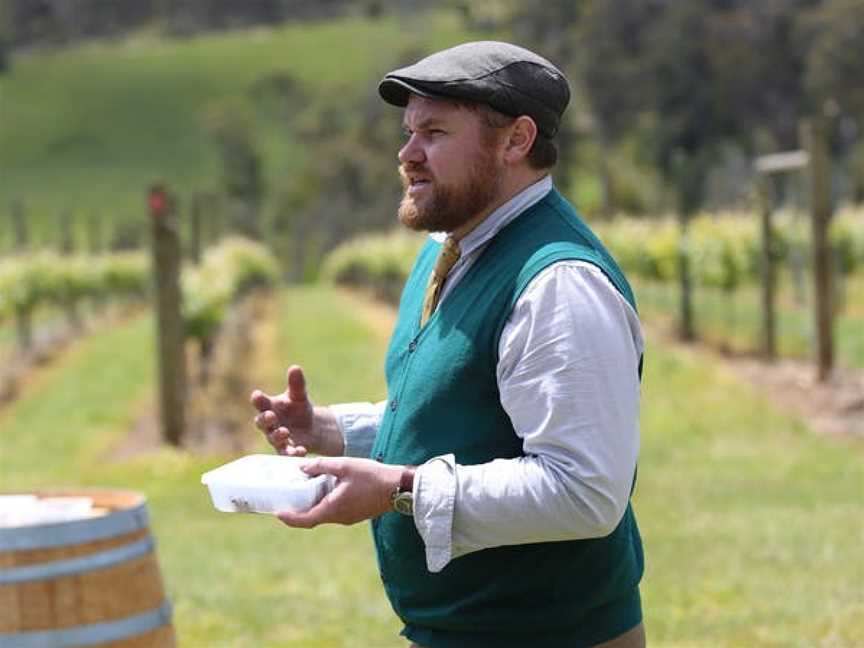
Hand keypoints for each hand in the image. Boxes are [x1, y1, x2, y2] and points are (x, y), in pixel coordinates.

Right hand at [250, 365, 342, 456]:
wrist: (311, 427)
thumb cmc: (298, 408)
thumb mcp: (299, 395)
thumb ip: (296, 384)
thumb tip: (295, 367)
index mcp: (269, 407)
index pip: (260, 403)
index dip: (258, 399)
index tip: (257, 395)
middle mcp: (270, 423)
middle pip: (262, 422)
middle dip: (265, 419)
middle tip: (271, 416)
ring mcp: (277, 437)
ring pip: (273, 438)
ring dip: (278, 436)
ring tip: (285, 432)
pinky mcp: (287, 449)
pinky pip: (286, 452)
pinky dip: (292, 452)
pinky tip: (300, 450)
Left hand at [276, 457, 403, 526]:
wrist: (399, 487)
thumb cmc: (373, 476)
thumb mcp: (345, 465)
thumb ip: (322, 466)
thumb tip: (302, 468)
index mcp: (333, 509)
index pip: (305, 520)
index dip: (289, 518)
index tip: (277, 512)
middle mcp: (339, 518)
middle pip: (313, 518)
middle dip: (298, 510)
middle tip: (288, 497)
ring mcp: (348, 518)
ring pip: (324, 514)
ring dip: (313, 505)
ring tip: (304, 489)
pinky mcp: (356, 514)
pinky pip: (335, 511)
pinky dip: (325, 502)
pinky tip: (325, 488)